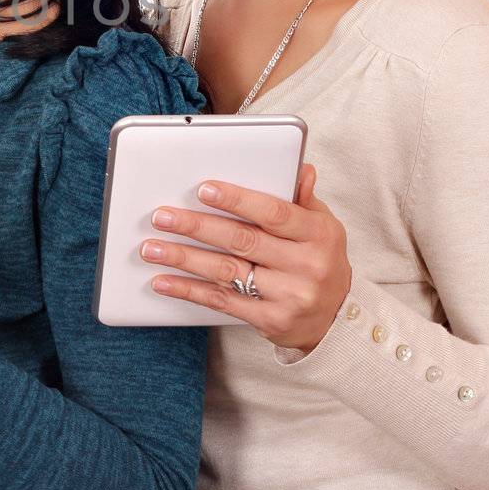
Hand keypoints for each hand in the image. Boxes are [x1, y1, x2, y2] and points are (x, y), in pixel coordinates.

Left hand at [140, 163, 351, 351]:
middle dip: (197, 227)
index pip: (274, 213)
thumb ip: (304, 198)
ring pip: (226, 271)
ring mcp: (287, 296)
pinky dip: (189, 290)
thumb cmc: (321, 259)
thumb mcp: (324, 225)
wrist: (336, 318)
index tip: (204, 190)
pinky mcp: (269, 320)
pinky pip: (222, 301)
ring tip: (152, 248)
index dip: (237, 200)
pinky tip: (164, 281)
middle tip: (162, 217)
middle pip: (242, 241)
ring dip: (184, 258)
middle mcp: (305, 265)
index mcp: (318, 234)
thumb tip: (302, 169)